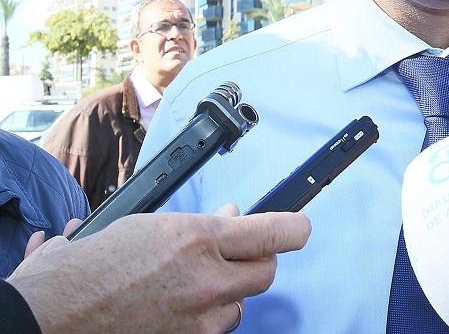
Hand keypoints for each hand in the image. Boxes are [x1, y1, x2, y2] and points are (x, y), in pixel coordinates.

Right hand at [8, 207, 310, 333]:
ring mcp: (200, 317)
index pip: (274, 233)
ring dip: (228, 292)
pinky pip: (218, 327)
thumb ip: (201, 225)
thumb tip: (234, 219)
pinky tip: (182, 306)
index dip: (294, 229)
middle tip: (235, 254)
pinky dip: (207, 317)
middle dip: (256, 259)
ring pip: (242, 303)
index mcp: (197, 238)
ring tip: (194, 283)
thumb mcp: (150, 226)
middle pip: (266, 270)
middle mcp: (206, 278)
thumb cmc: (93, 266)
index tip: (300, 227)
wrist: (54, 314)